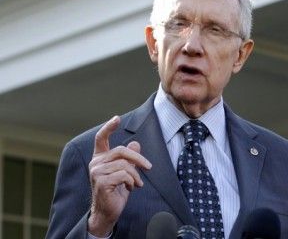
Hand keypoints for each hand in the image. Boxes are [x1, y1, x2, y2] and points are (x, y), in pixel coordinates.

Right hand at [87, 116, 151, 236]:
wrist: (107, 212)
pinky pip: (124, 175)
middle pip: (121, 150)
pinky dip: (131, 181)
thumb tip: (136, 144)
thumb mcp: (126, 173)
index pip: (101, 138)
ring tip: (137, 184)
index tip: (117, 118)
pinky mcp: (101, 181)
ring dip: (135, 175)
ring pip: (124, 165)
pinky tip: (130, 188)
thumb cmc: (116, 191)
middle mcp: (96, 163)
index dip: (109, 127)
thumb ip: (129, 159)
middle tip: (149, 167)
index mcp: (100, 158)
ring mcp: (96, 172)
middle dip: (138, 158)